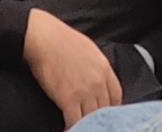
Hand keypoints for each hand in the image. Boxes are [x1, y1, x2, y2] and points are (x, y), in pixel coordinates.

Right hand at [20, 9, 123, 126]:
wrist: (44, 38)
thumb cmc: (62, 40)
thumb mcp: (89, 49)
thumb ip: (96, 67)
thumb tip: (95, 77)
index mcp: (104, 68)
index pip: (116, 96)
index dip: (112, 107)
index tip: (106, 112)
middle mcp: (98, 82)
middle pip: (106, 109)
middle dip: (99, 118)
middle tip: (93, 123)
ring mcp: (85, 92)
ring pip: (92, 118)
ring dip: (87, 124)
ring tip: (82, 127)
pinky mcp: (68, 99)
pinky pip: (75, 121)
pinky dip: (73, 127)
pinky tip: (68, 128)